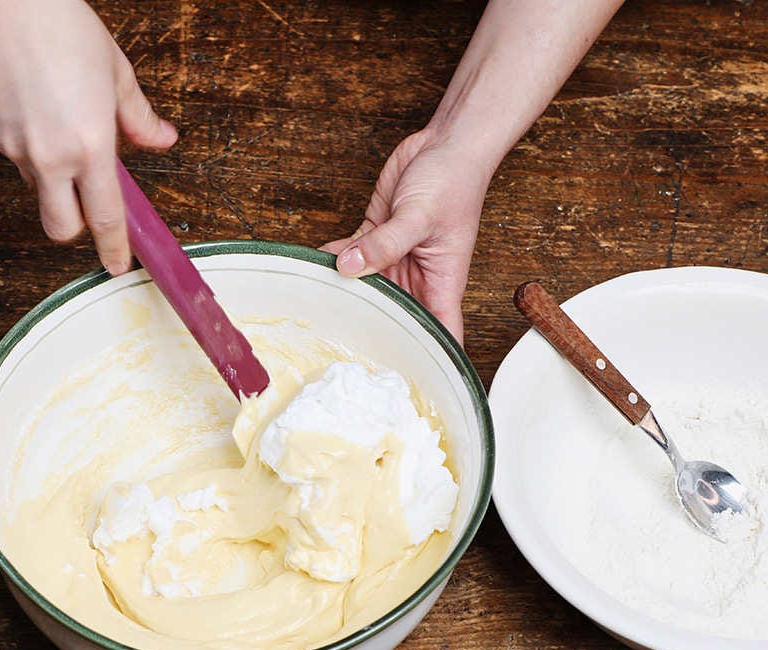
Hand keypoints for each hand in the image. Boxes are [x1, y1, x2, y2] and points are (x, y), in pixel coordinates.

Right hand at [0, 0, 177, 273]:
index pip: (105, 217)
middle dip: (73, 225)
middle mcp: (50, 156)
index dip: (113, 247)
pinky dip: (24, 140)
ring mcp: (13, 147)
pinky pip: (11, 153)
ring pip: (34, 184)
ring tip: (54, 119)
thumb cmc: (63, 27)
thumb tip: (163, 140)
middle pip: (59, 225)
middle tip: (83, 201)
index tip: (116, 264)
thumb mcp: (116, 73)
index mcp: (90, 145)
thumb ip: (139, 118)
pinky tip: (28, 102)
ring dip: (48, 172)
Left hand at [322, 131, 492, 344]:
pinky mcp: (376, 237)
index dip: (428, 361)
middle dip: (371, 334)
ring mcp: (394, 258)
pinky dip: (333, 259)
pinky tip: (313, 265)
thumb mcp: (419, 216)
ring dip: (344, 293)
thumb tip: (348, 267)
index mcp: (441, 283)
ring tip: (317, 313)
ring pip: (366, 286)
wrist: (445, 145)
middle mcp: (417, 278)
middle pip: (394, 317)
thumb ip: (383, 244)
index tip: (408, 386)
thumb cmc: (454, 181)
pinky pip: (350, 255)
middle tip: (340, 357)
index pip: (439, 334)